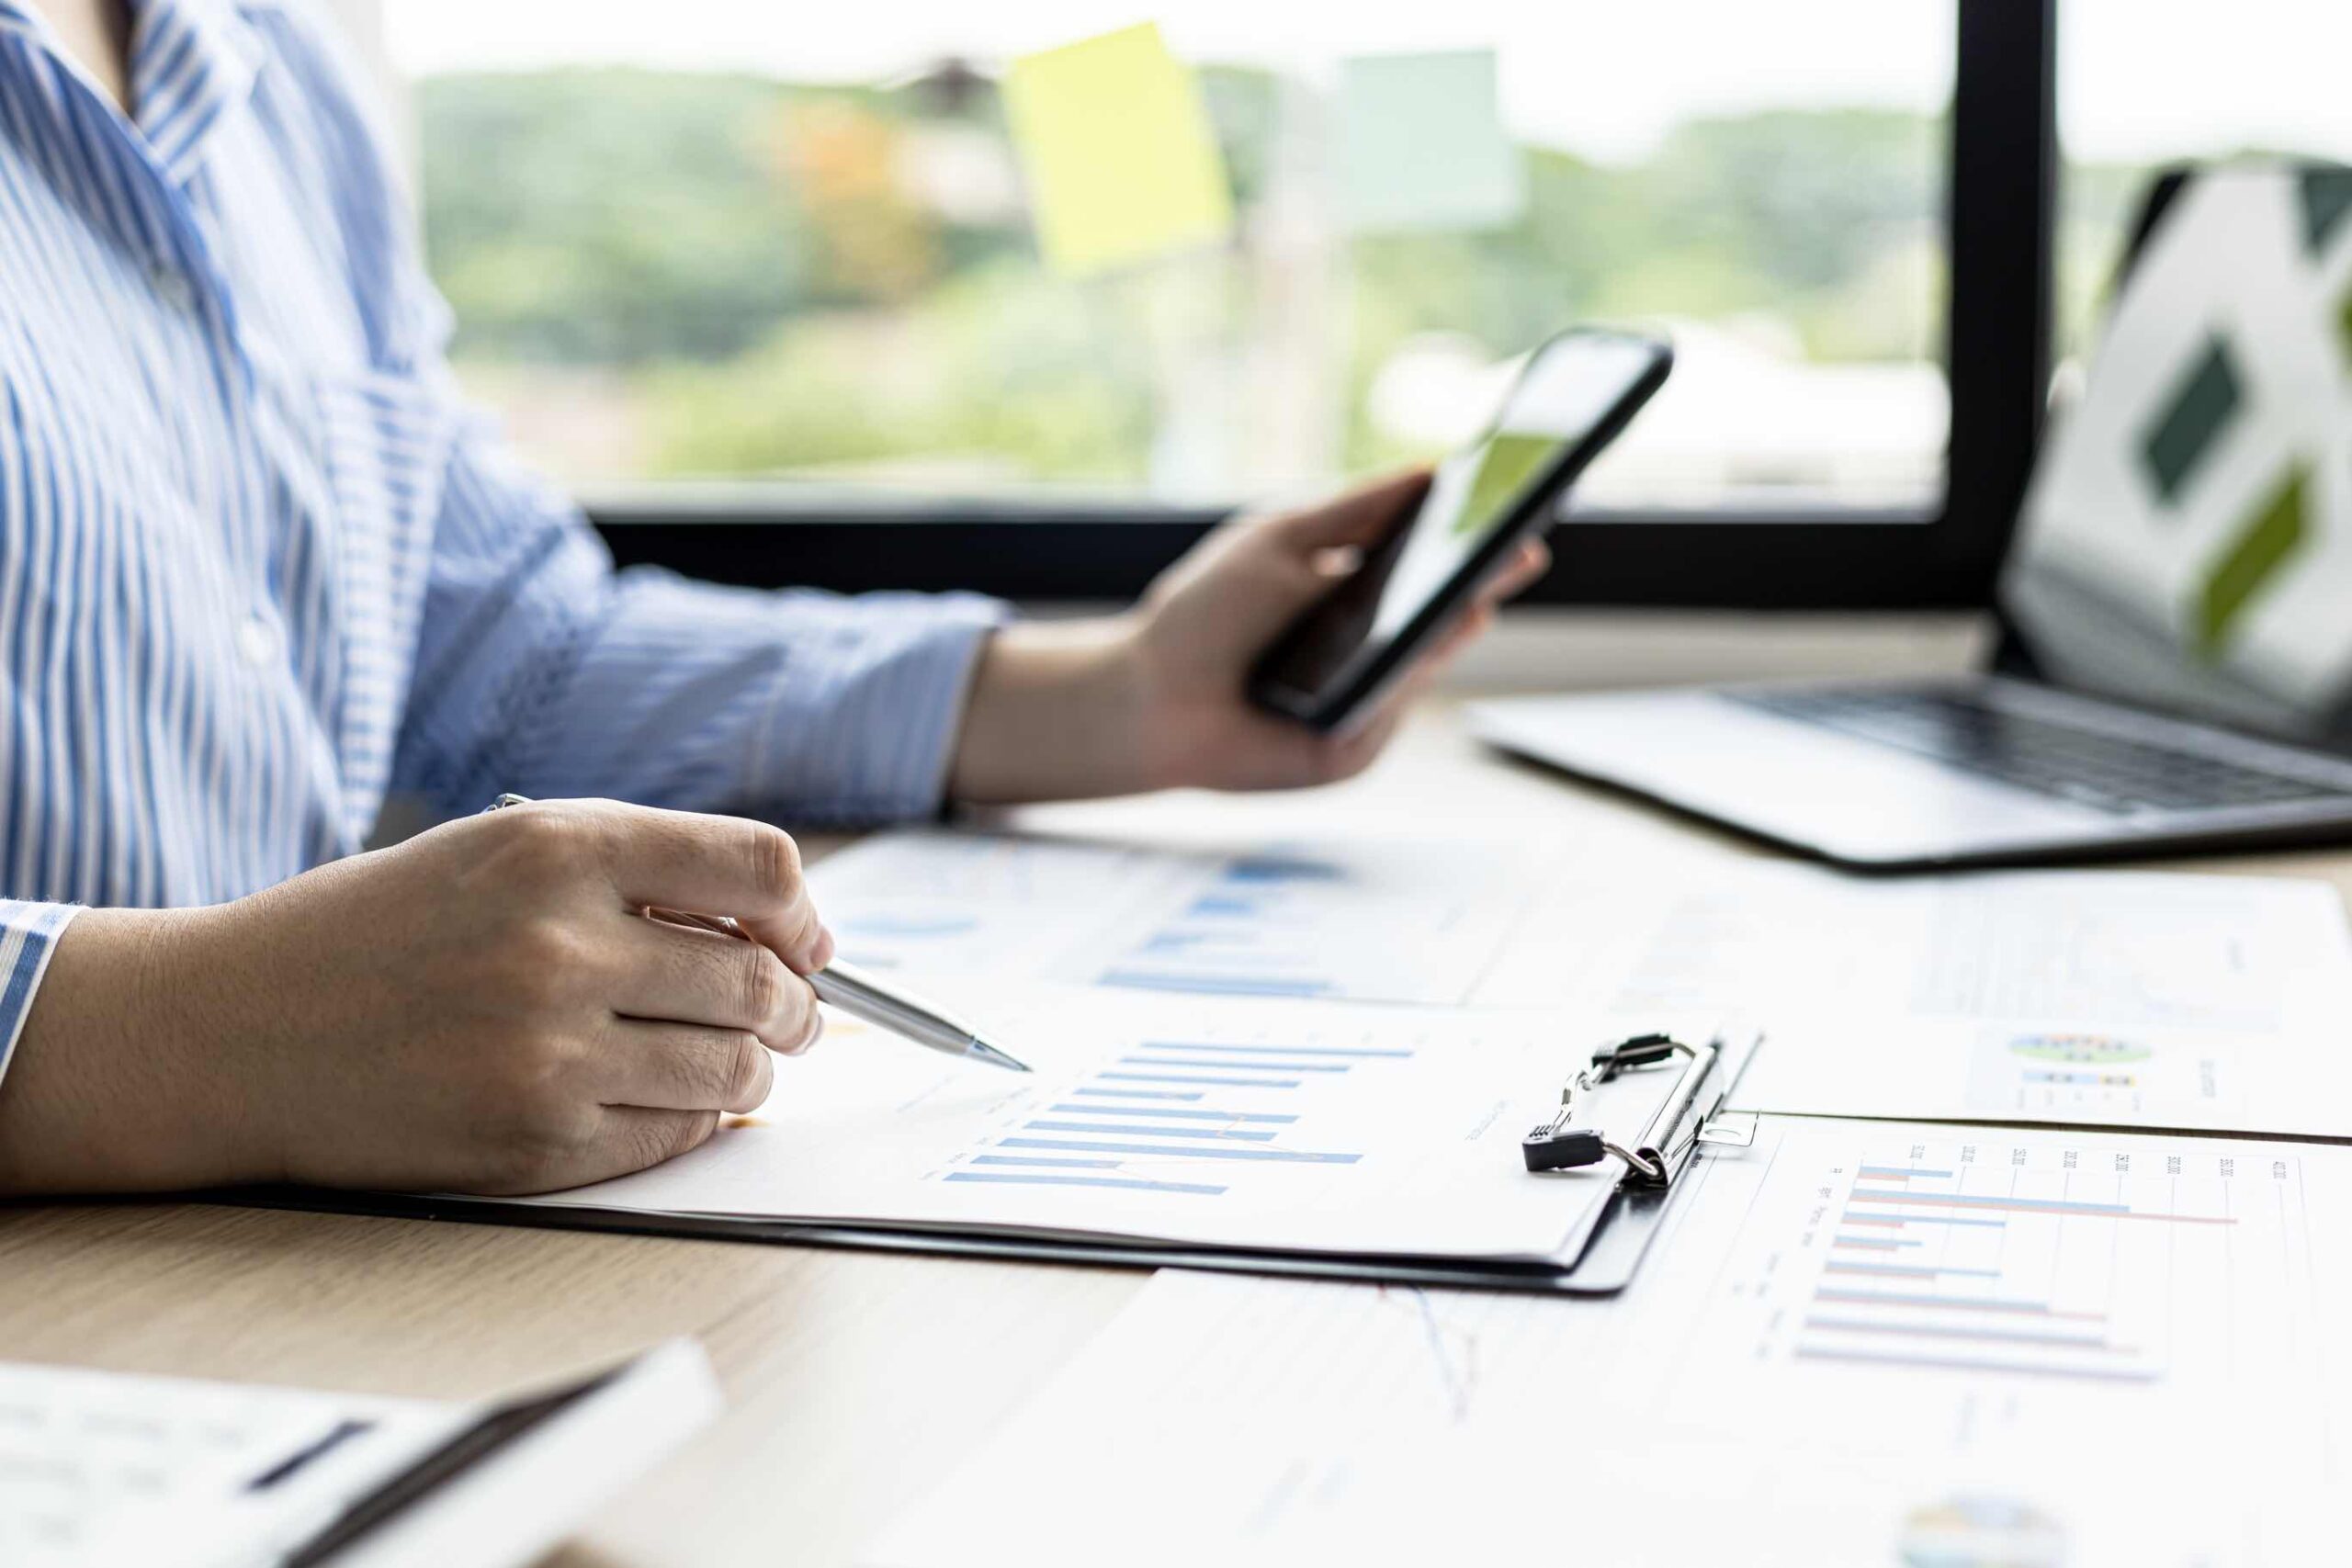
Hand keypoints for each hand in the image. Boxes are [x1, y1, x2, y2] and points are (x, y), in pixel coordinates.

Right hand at [0, 800, 833, 1195]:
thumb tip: (778, 927)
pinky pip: (675, 1135)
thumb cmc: (375, 933)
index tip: (805, 938)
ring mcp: (550, 1050)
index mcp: (557, 848)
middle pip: (759, 977)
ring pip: (733, 1066)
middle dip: (795, 1004)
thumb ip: (631, 874)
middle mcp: (561, 943)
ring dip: (756, 1069)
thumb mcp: (496, 854)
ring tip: (744, 1062)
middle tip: (796, 1016)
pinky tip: (681, 1104)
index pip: (758, 866)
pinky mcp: (534, 1140)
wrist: (232, 1030)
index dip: (802, 910)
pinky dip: (699, 1122)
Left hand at [949, 470, 1548, 802]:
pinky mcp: (1347, 753)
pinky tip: (1399, 658)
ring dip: (1447, 634)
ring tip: (1472, 596)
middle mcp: (1374, 651)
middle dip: (1485, 585)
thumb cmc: (1205, 615)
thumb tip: (1432, 470)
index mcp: (1362, 595)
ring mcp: (1367, 704)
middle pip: (1445, 617)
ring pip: (1422, 667)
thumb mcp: (1279, 542)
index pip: (1433, 565)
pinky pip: (1385, 716)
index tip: (1516, 507)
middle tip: (1523, 552)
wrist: (1145, 695)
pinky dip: (1389, 688)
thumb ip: (1354, 510)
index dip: (1476, 542)